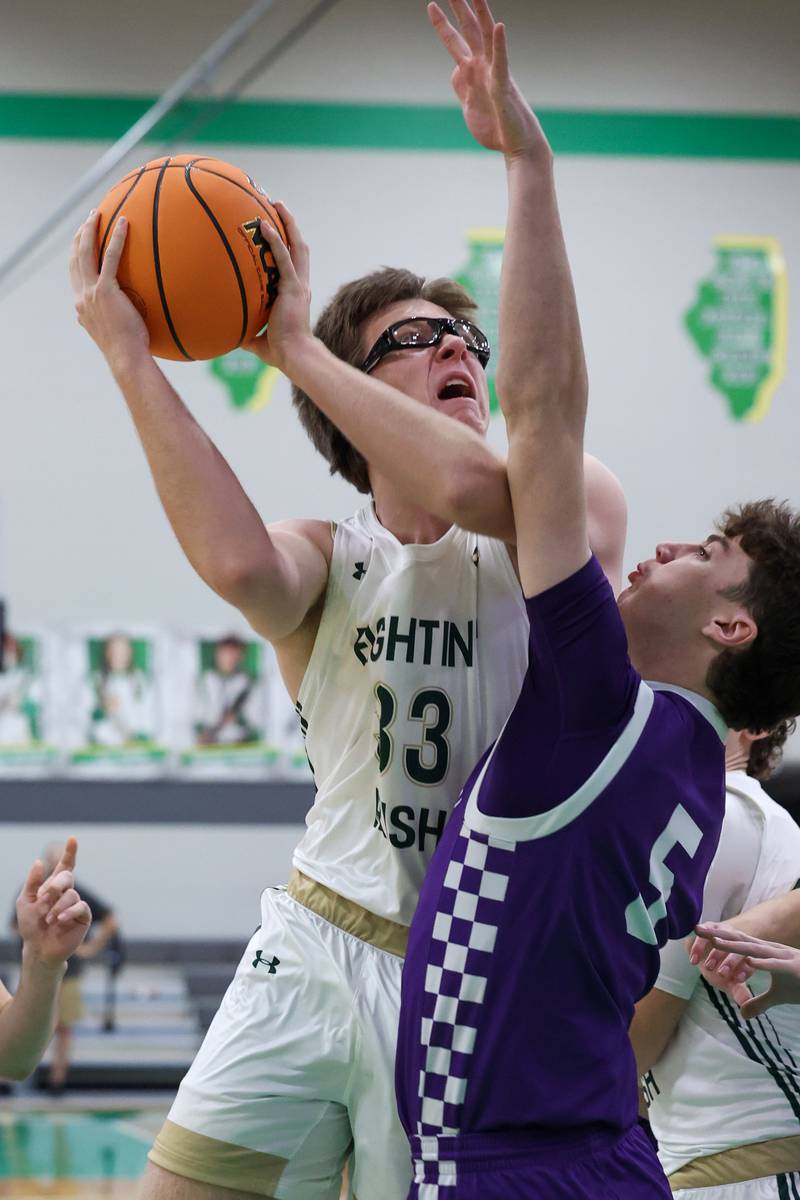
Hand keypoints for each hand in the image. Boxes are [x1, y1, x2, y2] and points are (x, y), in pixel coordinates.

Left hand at [15, 837, 91, 965]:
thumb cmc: (31, 926)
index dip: (70, 852)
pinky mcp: (83, 916)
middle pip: (67, 877)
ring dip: (57, 907)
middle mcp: (67, 892)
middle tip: (45, 897)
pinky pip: (80, 907)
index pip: (65, 865)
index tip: (73, 838)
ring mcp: (76, 904)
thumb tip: (39, 861)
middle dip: (57, 884)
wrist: (39, 948)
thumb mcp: (25, 902)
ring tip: (49, 920)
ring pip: (71, 895)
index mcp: (53, 886)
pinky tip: (59, 921)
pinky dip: (68, 913)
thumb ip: (32, 882)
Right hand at [70, 211, 150, 369]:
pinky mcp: (106, 291)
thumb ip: (107, 319)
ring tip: (97, 213)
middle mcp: (81, 296)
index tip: (82, 239)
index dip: (76, 252)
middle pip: (75, 257)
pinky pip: (110, 257)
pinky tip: (124, 223)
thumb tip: (112, 316)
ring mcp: (91, 292)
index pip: (74, 272)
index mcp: (81, 304)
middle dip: (80, 235)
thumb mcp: (111, 332)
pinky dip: (116, 238)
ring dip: (90, 229)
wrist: (126, 358)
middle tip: (88, 219)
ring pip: (85, 252)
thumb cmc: (126, 350)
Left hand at [244, 202, 312, 373]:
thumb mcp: (259, 338)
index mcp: (295, 293)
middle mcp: (300, 285)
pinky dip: (275, 240)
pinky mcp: (293, 287)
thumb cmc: (280, 352)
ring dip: (288, 224)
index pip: (293, 263)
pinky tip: (264, 225)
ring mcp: (298, 284)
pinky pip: (284, 258)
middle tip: (278, 207)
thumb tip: (229, 335)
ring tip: (277, 204)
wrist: (294, 356)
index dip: (288, 244)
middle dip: (291, 225)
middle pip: (299, 247)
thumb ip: (247, 332)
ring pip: (297, 246)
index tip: (276, 229)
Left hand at [428, 0, 546, 160]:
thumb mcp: (469, 107)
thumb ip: (462, 87)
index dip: (443, 25)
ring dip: (480, 14)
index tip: (432, 6)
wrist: (517, 146)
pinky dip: (499, 44)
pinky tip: (499, 26)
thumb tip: (456, 72)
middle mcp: (484, 67)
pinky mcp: (503, 87)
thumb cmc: (497, 128)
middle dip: (459, 7)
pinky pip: (501, 62)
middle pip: (469, 30)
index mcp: (474, 72)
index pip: (456, 42)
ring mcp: (493, 74)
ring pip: (486, 38)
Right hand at [688, 924, 755, 1006]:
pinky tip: (694, 958)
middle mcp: (740, 940)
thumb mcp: (731, 981)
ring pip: (723, 941)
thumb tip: (746, 1005)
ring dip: (715, 953)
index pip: (751, 961)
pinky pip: (706, 935)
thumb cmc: (723, 969)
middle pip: (739, 949)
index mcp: (751, 954)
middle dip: (730, 961)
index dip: (745, 970)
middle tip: (721, 974)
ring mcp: (727, 932)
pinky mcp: (712, 927)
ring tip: (708, 967)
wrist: (708, 949)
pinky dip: (700, 945)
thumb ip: (738, 992)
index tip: (737, 980)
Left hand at [695, 922, 799, 1018]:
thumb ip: (760, 1002)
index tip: (697, 932)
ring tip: (715, 941)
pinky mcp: (793, 969)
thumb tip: (743, 1014)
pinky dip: (763, 963)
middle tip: (696, 928)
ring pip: (754, 950)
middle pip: (740, 941)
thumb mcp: (777, 997)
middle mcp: (771, 951)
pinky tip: (750, 962)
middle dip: (718, 934)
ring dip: (734, 946)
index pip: (737, 944)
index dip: (718, 938)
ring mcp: (782, 958)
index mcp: (766, 954)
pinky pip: (776, 965)